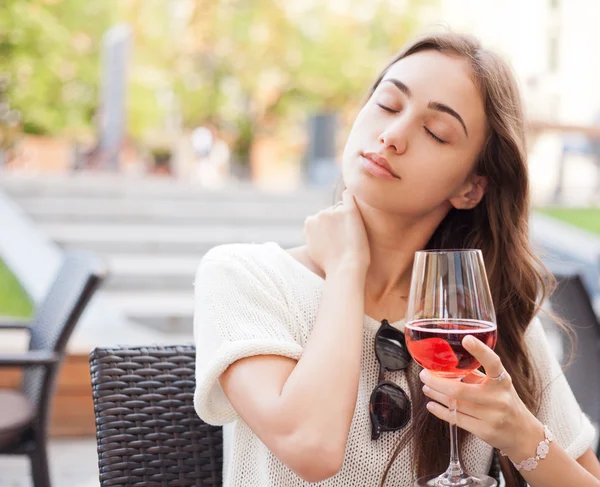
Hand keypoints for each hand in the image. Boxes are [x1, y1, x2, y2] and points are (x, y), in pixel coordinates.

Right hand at [303, 190, 369, 276]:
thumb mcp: (312, 250)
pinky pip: (348, 197)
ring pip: (340, 209)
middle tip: (344, 239)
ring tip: (351, 234)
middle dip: (336, 222)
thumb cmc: (330, 265)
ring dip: (345, 217)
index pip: (319, 220)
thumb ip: (312, 236)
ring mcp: (334, 212)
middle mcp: (319, 215)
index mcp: (309, 223)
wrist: (344, 268)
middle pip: (329, 214)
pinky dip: (351, 197)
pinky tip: (354, 200)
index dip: (328, 230)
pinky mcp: (349, 211)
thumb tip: (316, 232)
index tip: (334, 240)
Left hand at [419, 335, 543, 455]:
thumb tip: (447, 362)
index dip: (480, 350)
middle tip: (424, 374)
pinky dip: (440, 411)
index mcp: (503, 381)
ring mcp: (492, 416)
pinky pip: (456, 419)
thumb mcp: (497, 385)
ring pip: (455, 404)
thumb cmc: (505, 402)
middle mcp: (498, 398)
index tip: (466, 339)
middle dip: (436, 381)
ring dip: (436, 394)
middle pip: (459, 390)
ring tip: (426, 387)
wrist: (523, 434)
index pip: (493, 363)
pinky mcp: (484, 431)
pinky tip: (431, 404)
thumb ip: (475, 374)